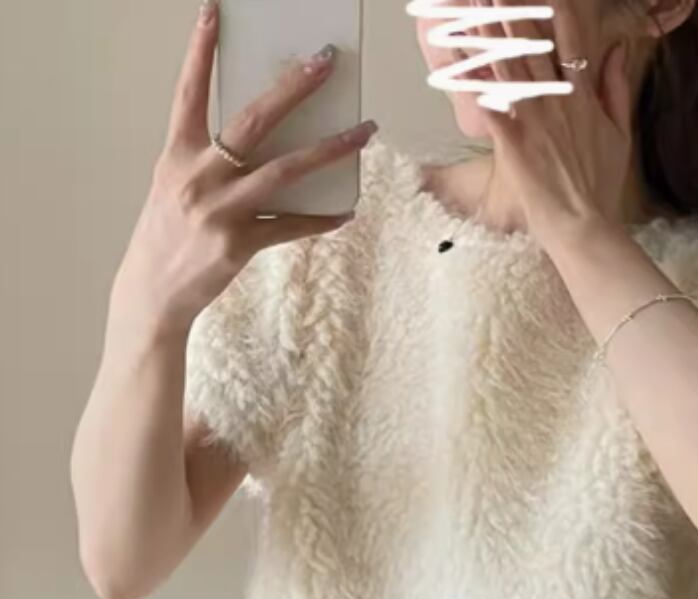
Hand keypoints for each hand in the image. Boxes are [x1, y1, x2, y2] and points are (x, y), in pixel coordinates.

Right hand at [115, 0, 377, 331]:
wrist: (153, 292)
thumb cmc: (168, 235)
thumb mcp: (177, 187)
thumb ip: (211, 161)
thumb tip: (266, 142)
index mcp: (177, 155)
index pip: (190, 92)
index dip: (201, 51)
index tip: (215, 11)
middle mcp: (198, 176)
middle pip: (253, 121)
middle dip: (293, 87)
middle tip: (325, 61)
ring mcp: (220, 211)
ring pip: (285, 171)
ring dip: (331, 149)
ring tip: (364, 132)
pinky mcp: (239, 245)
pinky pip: (291, 227)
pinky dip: (321, 219)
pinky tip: (345, 211)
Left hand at [473, 0, 632, 245]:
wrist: (582, 224)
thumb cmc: (600, 185)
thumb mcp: (620, 134)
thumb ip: (617, 88)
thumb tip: (617, 48)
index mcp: (584, 96)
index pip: (570, 40)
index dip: (555, 9)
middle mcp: (557, 100)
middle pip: (531, 44)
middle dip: (511, 10)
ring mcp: (533, 118)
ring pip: (506, 65)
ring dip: (487, 33)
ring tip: (473, 6)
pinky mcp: (511, 140)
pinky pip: (487, 102)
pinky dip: (470, 81)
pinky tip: (453, 60)